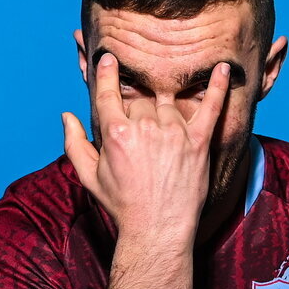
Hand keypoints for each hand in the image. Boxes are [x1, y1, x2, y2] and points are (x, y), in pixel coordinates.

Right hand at [61, 53, 230, 243]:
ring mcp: (174, 133)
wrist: (157, 230)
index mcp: (116, 132)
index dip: (106, 74)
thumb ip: (74, 144)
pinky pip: (210, 108)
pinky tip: (222, 69)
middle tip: (142, 142)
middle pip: (140, 101)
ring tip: (163, 142)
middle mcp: (145, 127)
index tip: (109, 58)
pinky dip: (218, 87)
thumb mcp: (89, 177)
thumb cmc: (122, 205)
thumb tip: (66, 115)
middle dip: (137, 114)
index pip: (108, 92)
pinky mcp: (199, 142)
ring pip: (166, 105)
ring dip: (163, 115)